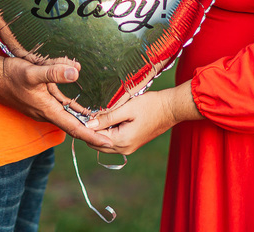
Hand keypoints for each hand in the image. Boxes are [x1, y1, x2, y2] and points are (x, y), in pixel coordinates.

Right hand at [0, 57, 112, 147]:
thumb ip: (54, 72)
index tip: (107, 143)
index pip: (74, 128)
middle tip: (112, 133)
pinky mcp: (41, 100)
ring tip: (103, 121)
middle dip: (92, 130)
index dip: (92, 136)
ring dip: (84, 119)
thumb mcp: (33, 72)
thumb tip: (76, 71)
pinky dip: (74, 107)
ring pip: (68, 115)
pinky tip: (83, 103)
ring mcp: (43, 107)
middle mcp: (47, 112)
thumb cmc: (10, 75)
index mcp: (48, 110)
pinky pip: (62, 105)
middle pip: (74, 125)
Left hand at [85, 81, 200, 155]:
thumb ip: (107, 118)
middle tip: (88, 112)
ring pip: (103, 143)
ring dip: (99, 130)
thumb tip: (88, 124)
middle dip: (91, 130)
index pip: (94, 137)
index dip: (87, 125)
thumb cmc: (151, 105)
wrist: (170, 109)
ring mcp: (128, 148)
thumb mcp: (127, 108)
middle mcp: (124, 149)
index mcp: (122, 141)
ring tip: (98, 113)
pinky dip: (107, 132)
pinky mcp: (131, 143)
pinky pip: (112, 141)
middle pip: (96, 143)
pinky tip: (109, 118)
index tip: (83, 112)